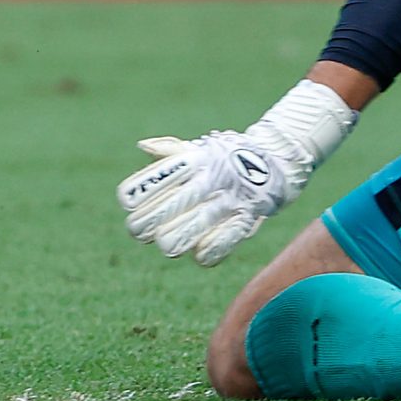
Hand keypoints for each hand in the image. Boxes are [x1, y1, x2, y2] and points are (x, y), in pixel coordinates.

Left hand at [117, 129, 305, 266]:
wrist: (273, 164)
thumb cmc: (222, 159)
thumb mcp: (198, 149)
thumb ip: (170, 149)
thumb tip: (143, 146)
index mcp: (197, 160)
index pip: (164, 175)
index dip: (142, 189)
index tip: (126, 201)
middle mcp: (212, 180)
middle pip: (174, 204)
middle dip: (149, 221)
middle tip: (136, 230)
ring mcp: (230, 201)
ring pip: (196, 226)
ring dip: (175, 239)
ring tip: (163, 244)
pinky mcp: (247, 221)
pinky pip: (225, 241)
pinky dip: (209, 250)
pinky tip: (196, 254)